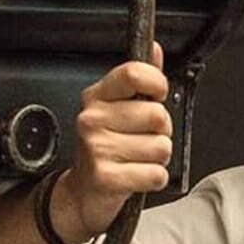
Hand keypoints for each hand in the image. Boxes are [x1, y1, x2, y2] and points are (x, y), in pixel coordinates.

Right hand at [53, 42, 171, 242]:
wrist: (83, 193)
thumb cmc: (107, 149)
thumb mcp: (120, 110)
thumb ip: (140, 81)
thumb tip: (153, 49)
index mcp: (98, 96)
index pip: (134, 73)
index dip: (157, 84)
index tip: (157, 95)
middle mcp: (92, 118)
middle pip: (157, 115)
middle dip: (160, 132)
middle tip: (142, 140)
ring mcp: (96, 147)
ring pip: (161, 147)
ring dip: (157, 158)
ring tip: (136, 159)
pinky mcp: (105, 176)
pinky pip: (155, 174)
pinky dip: (154, 179)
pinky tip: (136, 176)